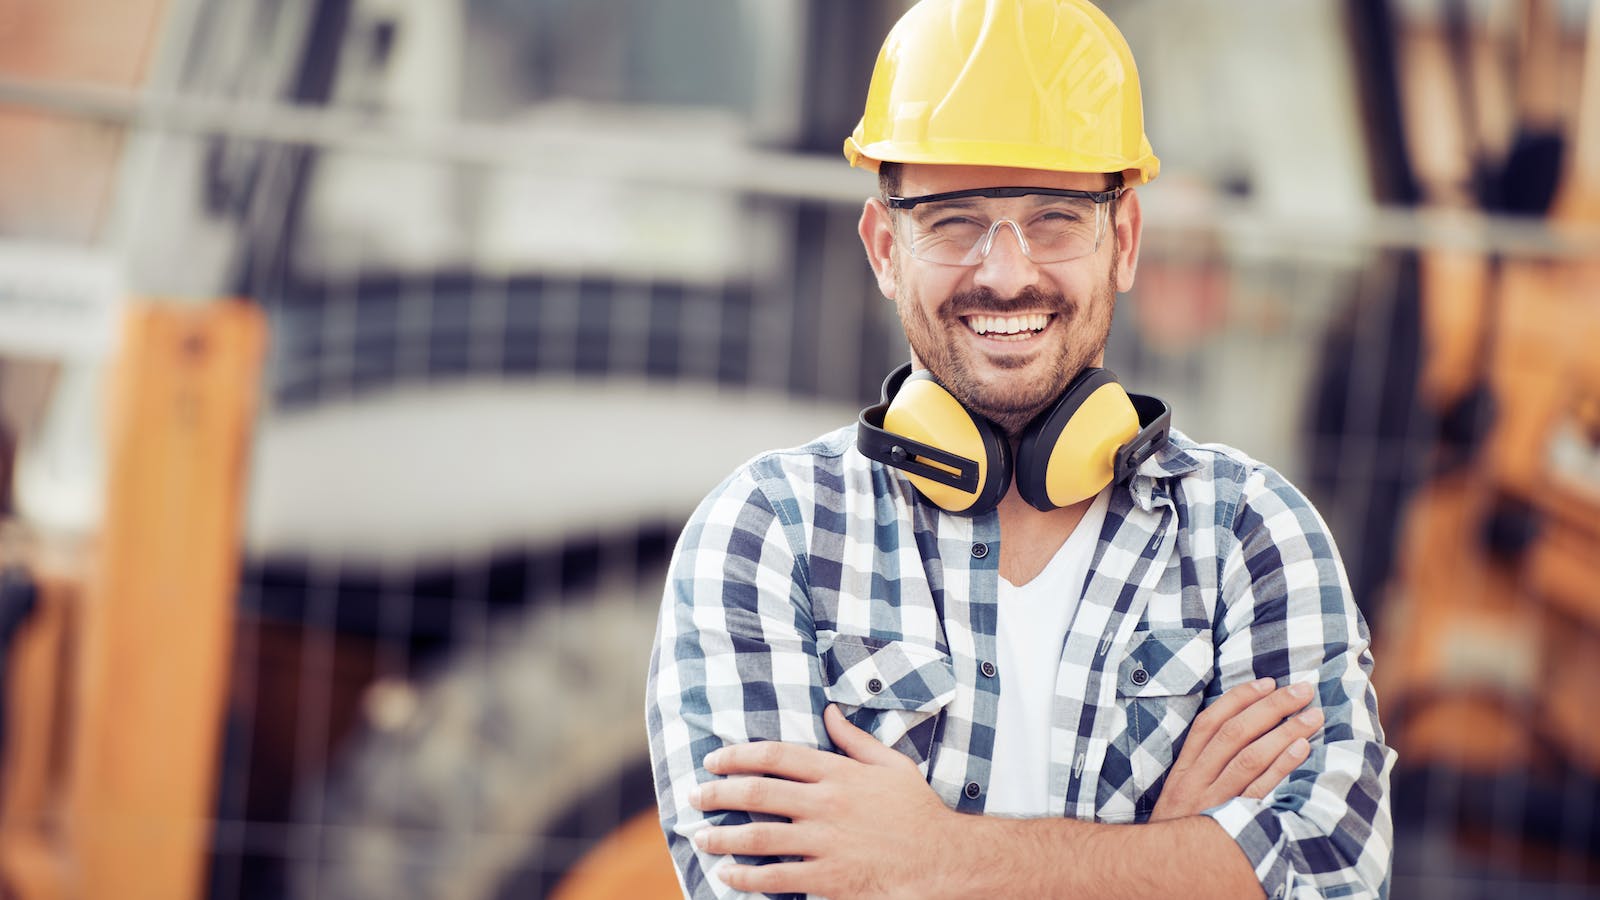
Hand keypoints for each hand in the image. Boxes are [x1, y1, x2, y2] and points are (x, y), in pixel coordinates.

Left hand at [690, 704, 964, 898]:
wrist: (941, 858)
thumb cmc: (916, 809)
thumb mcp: (891, 763)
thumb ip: (854, 738)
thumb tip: (829, 710)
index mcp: (838, 772)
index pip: (775, 755)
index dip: (737, 755)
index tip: (713, 760)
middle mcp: (826, 803)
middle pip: (757, 792)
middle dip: (717, 793)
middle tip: (694, 797)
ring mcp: (826, 842)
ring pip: (759, 836)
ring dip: (723, 836)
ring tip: (701, 837)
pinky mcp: (829, 878)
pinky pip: (777, 878)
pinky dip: (747, 878)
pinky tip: (728, 876)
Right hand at [1149, 677, 1321, 821]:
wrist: (1162, 870)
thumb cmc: (1181, 827)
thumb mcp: (1183, 792)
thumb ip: (1205, 765)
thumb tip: (1243, 732)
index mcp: (1184, 768)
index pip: (1210, 722)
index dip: (1239, 698)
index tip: (1268, 682)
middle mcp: (1196, 780)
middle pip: (1234, 733)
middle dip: (1271, 707)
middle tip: (1302, 691)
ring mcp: (1213, 801)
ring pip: (1249, 757)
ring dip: (1284, 732)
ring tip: (1313, 717)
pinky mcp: (1230, 822)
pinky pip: (1258, 790)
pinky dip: (1281, 766)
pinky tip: (1302, 750)